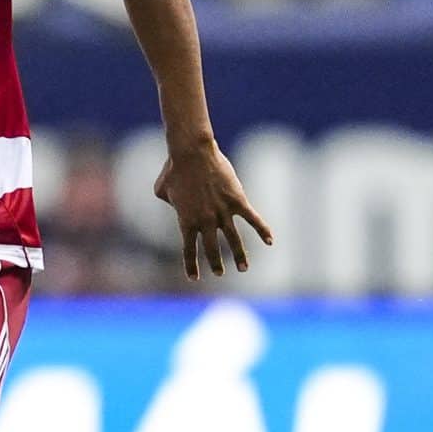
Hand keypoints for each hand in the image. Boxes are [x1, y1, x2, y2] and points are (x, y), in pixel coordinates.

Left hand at [154, 141, 272, 280]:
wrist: (192, 153)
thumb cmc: (173, 169)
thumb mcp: (161, 190)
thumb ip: (169, 203)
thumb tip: (175, 205)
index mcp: (186, 221)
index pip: (189, 250)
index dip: (191, 265)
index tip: (195, 278)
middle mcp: (205, 221)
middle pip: (212, 249)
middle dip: (216, 263)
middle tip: (220, 273)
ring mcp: (223, 212)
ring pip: (234, 240)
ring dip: (240, 256)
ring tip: (243, 269)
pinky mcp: (238, 200)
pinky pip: (253, 219)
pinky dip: (263, 230)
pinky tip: (271, 241)